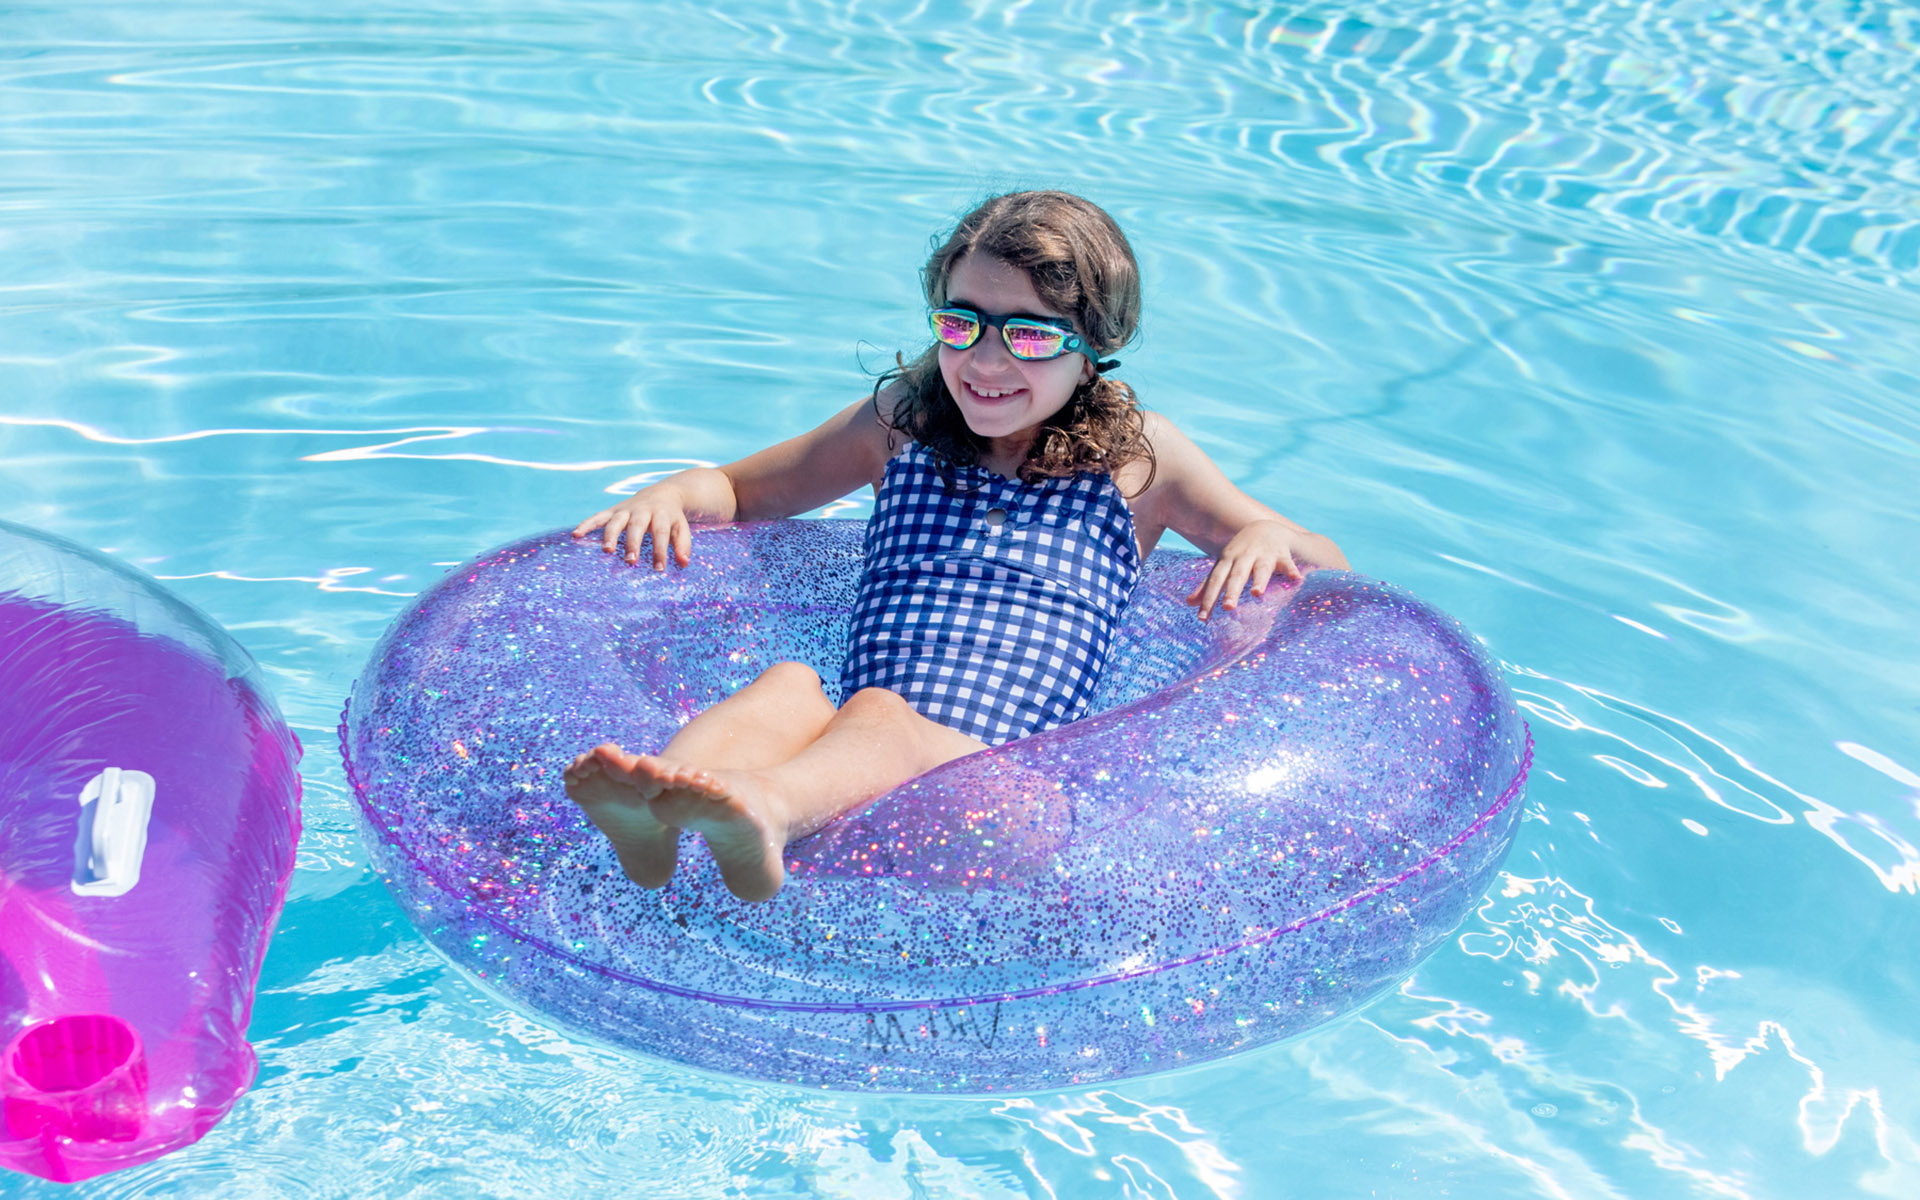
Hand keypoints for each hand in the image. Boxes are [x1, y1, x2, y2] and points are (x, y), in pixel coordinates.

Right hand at [572, 485, 693, 569]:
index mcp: (661, 515)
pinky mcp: (613, 511)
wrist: (662, 493)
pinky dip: (586, 524)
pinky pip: (598, 517)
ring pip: (616, 521)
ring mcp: (625, 510)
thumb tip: (683, 563)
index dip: (660, 550)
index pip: (661, 532)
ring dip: (610, 535)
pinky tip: (576, 535)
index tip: (659, 568)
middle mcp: (642, 511)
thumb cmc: (671, 517)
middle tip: (631, 561)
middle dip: (633, 544)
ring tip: (606, 551)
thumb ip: (683, 545)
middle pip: (636, 527)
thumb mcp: (682, 527)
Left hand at [1185, 520, 1348, 619]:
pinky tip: (1296, 580)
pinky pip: (1287, 563)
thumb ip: (1208, 584)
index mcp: (1227, 561)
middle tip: (1228, 608)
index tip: (1203, 618)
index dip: (1209, 598)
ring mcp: (1264, 555)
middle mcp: (1244, 557)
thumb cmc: (1241, 553)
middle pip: (1237, 576)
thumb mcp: (1224, 566)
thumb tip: (1189, 603)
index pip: (1216, 580)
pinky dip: (1292, 571)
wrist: (1266, 528)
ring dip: (1260, 580)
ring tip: (1258, 593)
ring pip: (1261, 569)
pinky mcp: (1282, 554)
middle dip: (1232, 591)